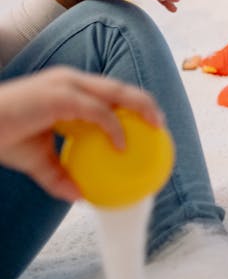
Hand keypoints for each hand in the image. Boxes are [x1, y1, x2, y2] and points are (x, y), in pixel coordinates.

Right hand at [0, 67, 164, 200]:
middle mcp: (71, 81)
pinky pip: (97, 111)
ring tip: (156, 128)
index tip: (150, 123)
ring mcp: (66, 84)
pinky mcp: (60, 95)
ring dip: (141, 107)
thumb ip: (59, 175)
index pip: (108, 92)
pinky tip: (122, 145)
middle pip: (119, 87)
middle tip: (160, 125)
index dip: (132, 104)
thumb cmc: (1, 136)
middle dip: (145, 103)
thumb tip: (80, 197)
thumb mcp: (36, 159)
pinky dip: (114, 126)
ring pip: (116, 92)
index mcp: (68, 89)